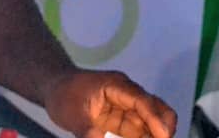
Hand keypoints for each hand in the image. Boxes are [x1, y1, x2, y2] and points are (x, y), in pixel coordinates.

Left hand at [44, 69, 176, 137]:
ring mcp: (127, 107)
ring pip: (152, 122)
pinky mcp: (123, 120)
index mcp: (116, 86)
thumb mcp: (71, 114)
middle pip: (157, 109)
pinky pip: (140, 132)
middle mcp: (128, 95)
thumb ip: (86, 131)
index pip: (142, 101)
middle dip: (163, 129)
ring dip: (153, 135)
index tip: (163, 137)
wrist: (54, 87)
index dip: (155, 120)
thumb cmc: (62, 94)